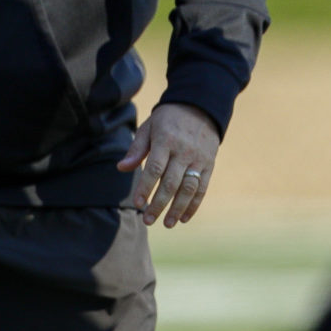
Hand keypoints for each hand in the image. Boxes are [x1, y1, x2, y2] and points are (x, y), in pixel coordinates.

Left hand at [118, 102, 221, 228]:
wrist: (200, 106)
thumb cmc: (168, 119)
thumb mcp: (149, 127)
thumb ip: (136, 149)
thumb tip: (121, 168)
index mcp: (166, 140)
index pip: (155, 168)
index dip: (145, 187)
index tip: (137, 204)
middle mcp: (184, 151)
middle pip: (171, 182)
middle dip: (159, 204)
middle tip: (148, 220)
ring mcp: (198, 159)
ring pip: (188, 188)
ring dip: (177, 209)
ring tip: (166, 224)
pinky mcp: (209, 164)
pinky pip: (202, 188)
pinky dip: (194, 205)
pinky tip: (184, 218)